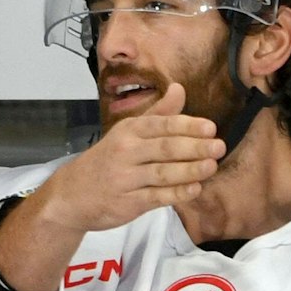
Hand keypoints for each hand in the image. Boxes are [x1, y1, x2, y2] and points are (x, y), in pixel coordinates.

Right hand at [35, 83, 222, 236]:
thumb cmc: (106, 160)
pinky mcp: (128, 202)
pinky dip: (178, 193)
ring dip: (191, 170)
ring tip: (212, 166)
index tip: (210, 127)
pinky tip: (195, 188)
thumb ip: (158, 114)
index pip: (161, 124)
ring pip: (163, 173)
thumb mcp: (127, 132)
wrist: (72, 194)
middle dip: (195, 147)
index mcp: (127, 131)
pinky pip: (158, 197)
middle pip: (165, 148)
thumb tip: (180, 88)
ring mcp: (126, 178)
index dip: (187, 126)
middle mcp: (125, 152)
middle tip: (219, 147)